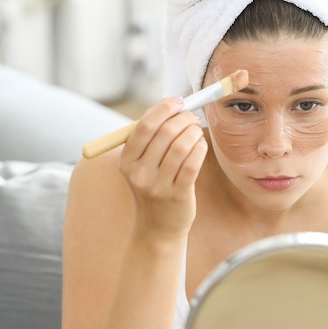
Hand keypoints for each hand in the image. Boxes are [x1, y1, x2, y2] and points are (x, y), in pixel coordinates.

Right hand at [119, 96, 207, 240]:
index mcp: (127, 161)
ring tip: (197, 131)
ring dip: (194, 133)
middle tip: (192, 116)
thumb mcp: (143, 163)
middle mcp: (139, 173)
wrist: (158, 227)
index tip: (178, 101)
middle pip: (165, 134)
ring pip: (181, 147)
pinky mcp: (178, 195)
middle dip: (183, 119)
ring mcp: (158, 186)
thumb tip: (169, 103)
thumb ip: (151, 135)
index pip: (144, 127)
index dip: (164, 109)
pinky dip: (200, 149)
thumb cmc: (154, 185)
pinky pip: (193, 164)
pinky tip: (201, 145)